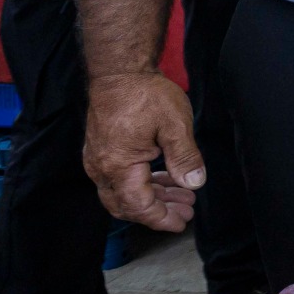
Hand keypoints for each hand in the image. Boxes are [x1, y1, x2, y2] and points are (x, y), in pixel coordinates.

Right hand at [84, 71, 200, 231]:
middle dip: (157, 212)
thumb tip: (194, 184)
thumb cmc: (145, 94)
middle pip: (127, 205)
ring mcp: (98, 160)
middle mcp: (102, 168)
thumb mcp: (175, 125)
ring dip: (152, 198)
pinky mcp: (101, 151)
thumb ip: (185, 158)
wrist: (119, 71)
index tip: (181, 223)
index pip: (139, 205)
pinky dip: (143, 184)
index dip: (161, 218)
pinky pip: (119, 179)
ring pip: (123, 193)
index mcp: (119, 166)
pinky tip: (165, 179)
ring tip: (182, 196)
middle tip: (186, 211)